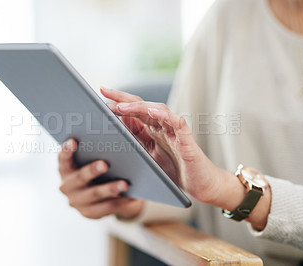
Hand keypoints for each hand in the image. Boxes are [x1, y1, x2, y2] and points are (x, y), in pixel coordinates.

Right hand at [58, 138, 143, 218]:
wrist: (98, 196)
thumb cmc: (96, 167)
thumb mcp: (92, 157)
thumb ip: (95, 146)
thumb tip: (113, 124)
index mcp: (65, 168)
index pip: (63, 158)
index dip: (67, 151)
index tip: (73, 141)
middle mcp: (67, 186)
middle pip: (79, 178)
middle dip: (92, 171)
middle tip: (105, 164)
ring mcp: (77, 201)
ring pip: (95, 195)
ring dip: (110, 189)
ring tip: (125, 184)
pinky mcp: (90, 213)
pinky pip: (107, 208)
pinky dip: (121, 202)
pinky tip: (133, 196)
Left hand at [101, 87, 222, 204]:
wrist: (201, 187)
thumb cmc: (175, 173)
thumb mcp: (148, 158)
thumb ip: (135, 143)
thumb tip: (113, 131)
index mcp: (152, 131)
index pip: (133, 112)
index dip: (117, 103)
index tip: (100, 95)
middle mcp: (163, 128)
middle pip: (142, 107)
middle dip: (122, 98)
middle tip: (104, 90)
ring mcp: (175, 133)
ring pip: (158, 111)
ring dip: (138, 107)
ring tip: (120, 106)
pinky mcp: (188, 142)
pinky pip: (178, 124)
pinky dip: (166, 116)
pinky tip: (153, 112)